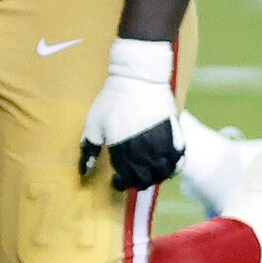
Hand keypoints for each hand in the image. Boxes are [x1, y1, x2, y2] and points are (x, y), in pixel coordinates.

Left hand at [79, 38, 181, 189]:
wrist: (139, 79)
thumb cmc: (112, 100)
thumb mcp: (93, 124)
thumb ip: (88, 149)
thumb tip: (83, 171)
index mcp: (122, 148)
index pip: (125, 177)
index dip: (121, 183)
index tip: (117, 181)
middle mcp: (144, 149)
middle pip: (146, 178)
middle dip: (138, 182)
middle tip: (132, 179)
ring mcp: (162, 142)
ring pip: (163, 171)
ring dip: (156, 177)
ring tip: (149, 174)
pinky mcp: (175, 133)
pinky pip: (178, 158)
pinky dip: (173, 166)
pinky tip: (166, 166)